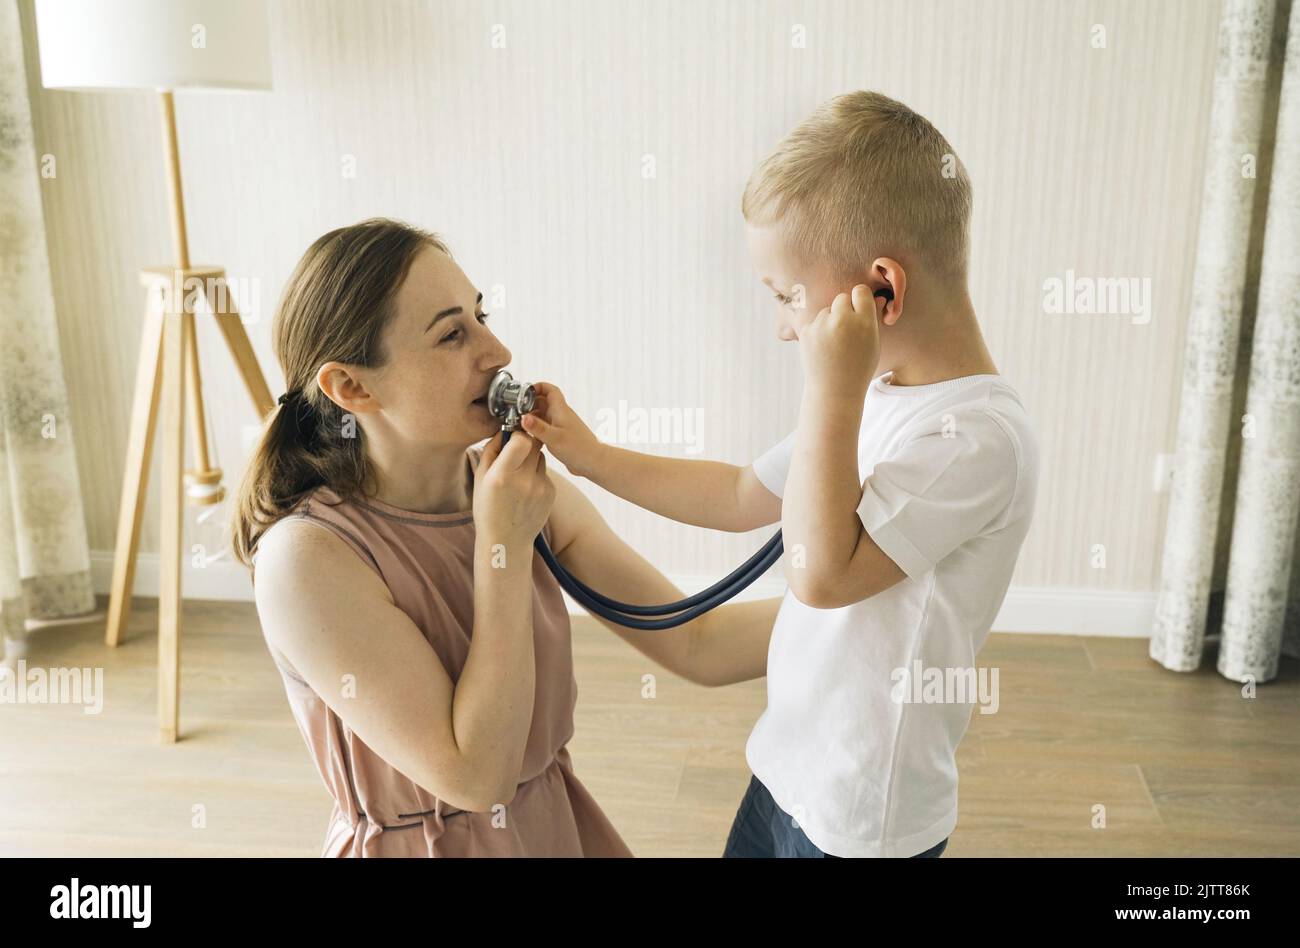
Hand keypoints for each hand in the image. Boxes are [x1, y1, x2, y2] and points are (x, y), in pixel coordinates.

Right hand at [470, 428, 553, 545]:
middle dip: (524, 444)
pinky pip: (545, 473)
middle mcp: (524, 481)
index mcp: (502, 476)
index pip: (521, 440)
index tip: (512, 439)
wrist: (506, 540)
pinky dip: (536, 476)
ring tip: (518, 477)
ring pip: (540, 458)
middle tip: (515, 453)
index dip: (517, 435)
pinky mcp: (550, 493)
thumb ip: (491, 451)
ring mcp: (540, 488)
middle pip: (533, 445)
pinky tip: (526, 491)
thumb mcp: (480, 479)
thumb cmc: (488, 509)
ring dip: (531, 460)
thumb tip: (503, 430)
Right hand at [516, 382, 603, 479]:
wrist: (593, 462)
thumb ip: (537, 427)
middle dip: (529, 403)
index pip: (549, 389)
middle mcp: (561, 415)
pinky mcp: (560, 435)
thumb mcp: (554, 438)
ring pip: (543, 414)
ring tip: (520, 424)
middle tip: (517, 411)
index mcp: (560, 410)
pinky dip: (536, 428)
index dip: (537, 387)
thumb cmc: (578, 449)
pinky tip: (529, 436)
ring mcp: (561, 425)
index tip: (524, 392)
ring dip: (532, 417)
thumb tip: (523, 417)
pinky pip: (546, 426)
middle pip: (543, 401)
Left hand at [790, 285, 882, 399]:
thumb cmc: (859, 367)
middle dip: (844, 309)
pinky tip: (824, 349)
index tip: (860, 310)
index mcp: (864, 322)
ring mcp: (822, 326)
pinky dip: (818, 332)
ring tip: (835, 345)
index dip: (860, 300)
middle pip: (842, 298)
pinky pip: (814, 322)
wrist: (834, 390)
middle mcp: (842, 320)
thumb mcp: (873, 344)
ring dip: (830, 321)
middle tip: (847, 330)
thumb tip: (878, 296)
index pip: (861, 291)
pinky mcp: (806, 332)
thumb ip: (873, 318)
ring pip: (826, 311)